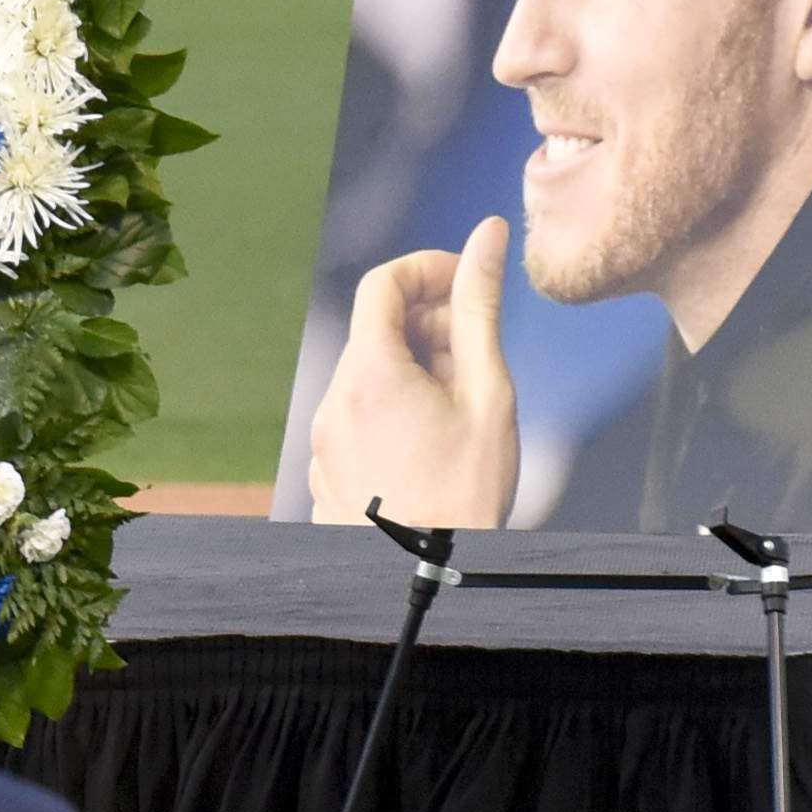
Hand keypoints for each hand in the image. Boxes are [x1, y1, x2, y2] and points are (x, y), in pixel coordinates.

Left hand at [305, 215, 518, 528]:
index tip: (466, 281)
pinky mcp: (325, 464)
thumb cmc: (466, 493)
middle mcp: (334, 397)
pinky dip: (392, 405)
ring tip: (460, 406)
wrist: (427, 574)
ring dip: (413, 368)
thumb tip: (486, 237)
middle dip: (428, 324)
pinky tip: (431, 438)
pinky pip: (357, 412)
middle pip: (376, 329)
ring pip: (368, 373)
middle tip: (476, 353)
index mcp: (369, 373)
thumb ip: (480, 308)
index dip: (427, 269)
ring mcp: (324, 434)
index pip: (382, 283)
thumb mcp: (488, 394)